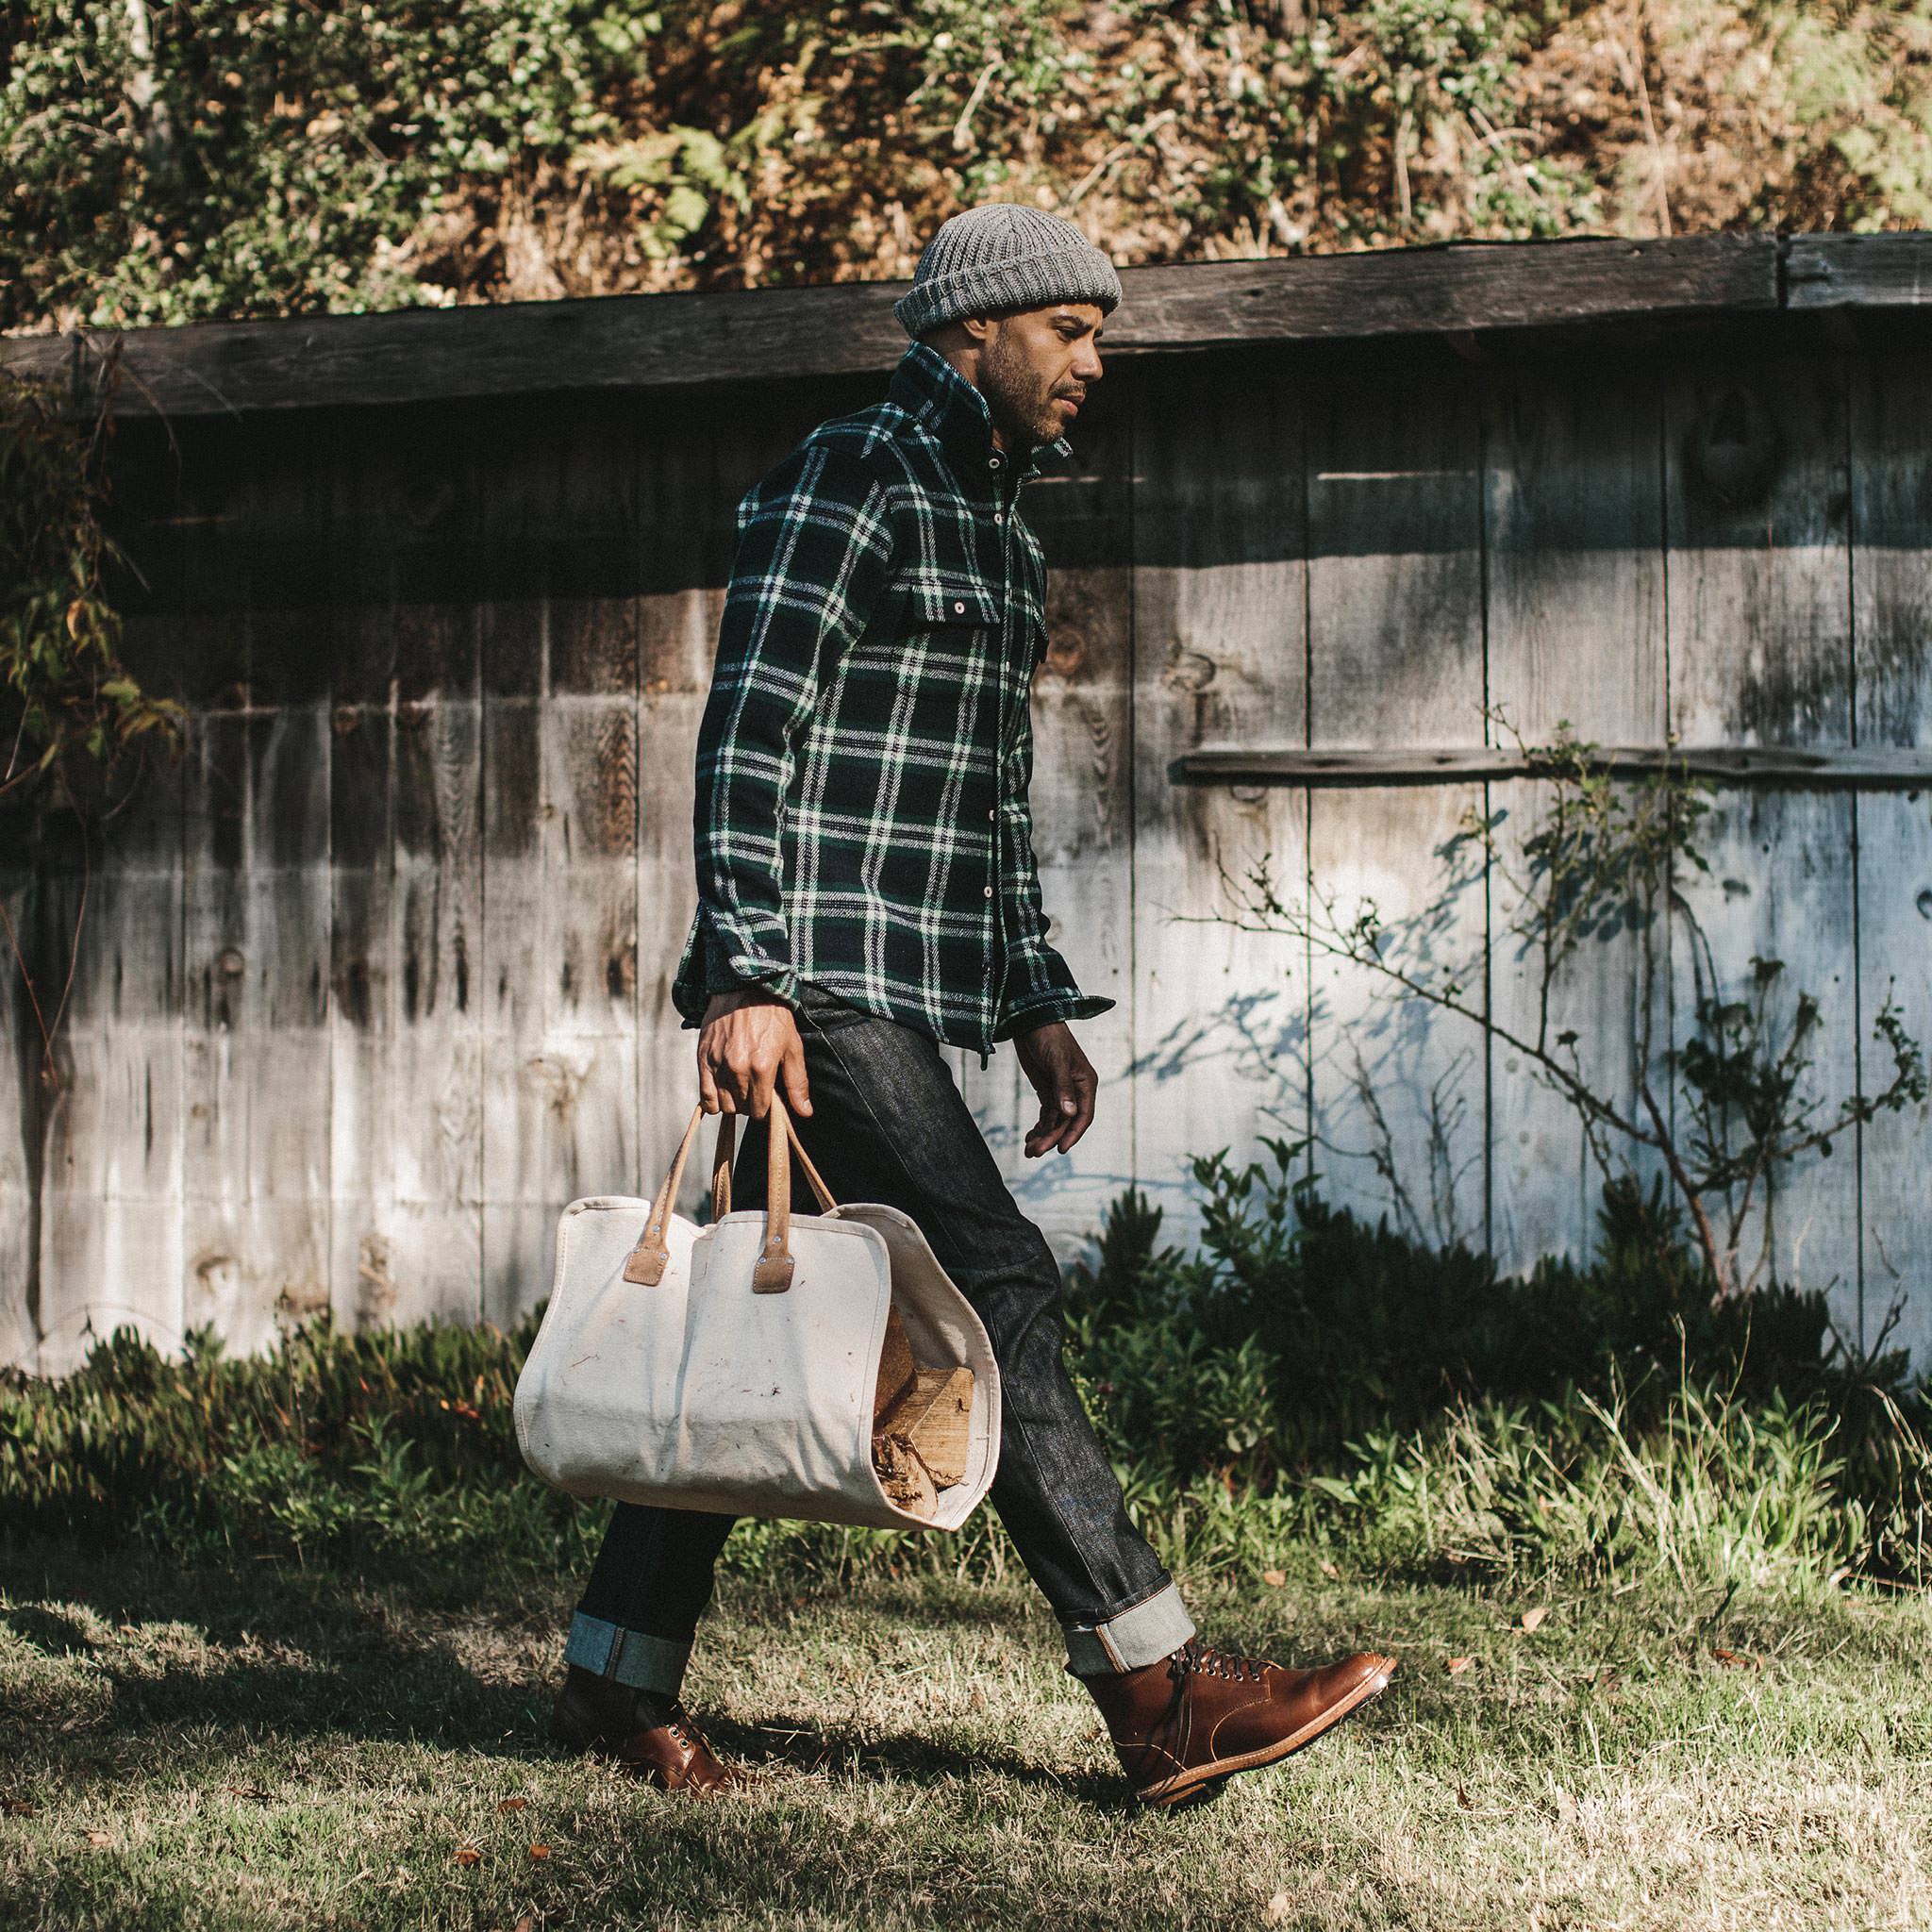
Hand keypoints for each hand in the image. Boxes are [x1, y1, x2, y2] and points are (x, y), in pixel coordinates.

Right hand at [697, 990, 810, 1118]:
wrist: (745, 988)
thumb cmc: (773, 1017)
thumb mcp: (792, 1047)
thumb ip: (797, 1082)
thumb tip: (805, 1113)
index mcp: (762, 1067)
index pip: (759, 1110)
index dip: (765, 1108)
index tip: (767, 1097)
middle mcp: (737, 1069)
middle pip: (741, 1109)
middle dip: (750, 1104)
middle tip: (755, 1089)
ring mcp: (717, 1064)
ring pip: (723, 1105)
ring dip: (732, 1102)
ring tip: (740, 1087)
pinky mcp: (703, 1058)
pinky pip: (705, 1096)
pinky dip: (713, 1101)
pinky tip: (722, 1091)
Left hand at [1014, 1020, 1096, 1157]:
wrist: (1030, 1021)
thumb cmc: (1048, 1037)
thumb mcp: (1057, 1061)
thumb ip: (1062, 1087)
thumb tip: (1069, 1113)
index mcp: (1085, 1083)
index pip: (1083, 1116)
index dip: (1073, 1134)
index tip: (1060, 1149)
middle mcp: (1076, 1091)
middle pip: (1066, 1122)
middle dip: (1051, 1138)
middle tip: (1035, 1152)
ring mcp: (1061, 1092)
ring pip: (1055, 1121)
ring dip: (1043, 1136)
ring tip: (1029, 1150)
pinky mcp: (1047, 1090)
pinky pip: (1046, 1115)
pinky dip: (1039, 1127)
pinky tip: (1029, 1138)